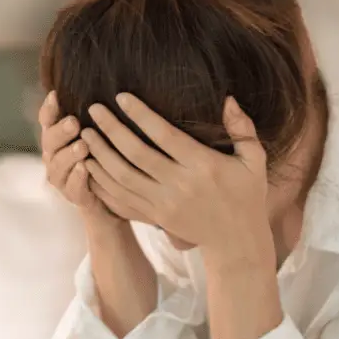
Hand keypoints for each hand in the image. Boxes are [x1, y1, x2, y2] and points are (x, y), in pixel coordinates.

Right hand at [38, 91, 126, 226]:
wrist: (115, 202)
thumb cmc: (110, 160)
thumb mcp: (104, 135)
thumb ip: (98, 116)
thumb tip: (114, 86)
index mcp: (59, 139)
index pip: (47, 121)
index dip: (49, 109)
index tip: (56, 96)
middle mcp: (55, 157)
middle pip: (49, 142)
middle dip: (60, 132)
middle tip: (74, 122)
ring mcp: (62, 179)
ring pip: (57, 166)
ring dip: (68, 155)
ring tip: (82, 146)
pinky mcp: (75, 198)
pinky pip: (72, 188)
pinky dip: (76, 178)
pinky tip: (85, 168)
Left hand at [82, 93, 272, 255]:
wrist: (235, 241)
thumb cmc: (245, 194)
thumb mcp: (253, 160)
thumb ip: (241, 127)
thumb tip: (227, 97)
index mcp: (203, 166)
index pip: (164, 135)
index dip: (140, 114)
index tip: (120, 96)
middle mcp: (180, 185)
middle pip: (136, 154)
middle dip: (111, 130)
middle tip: (93, 109)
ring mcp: (164, 203)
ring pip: (122, 177)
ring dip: (100, 154)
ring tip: (84, 134)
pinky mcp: (154, 217)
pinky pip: (120, 198)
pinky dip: (101, 182)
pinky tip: (88, 164)